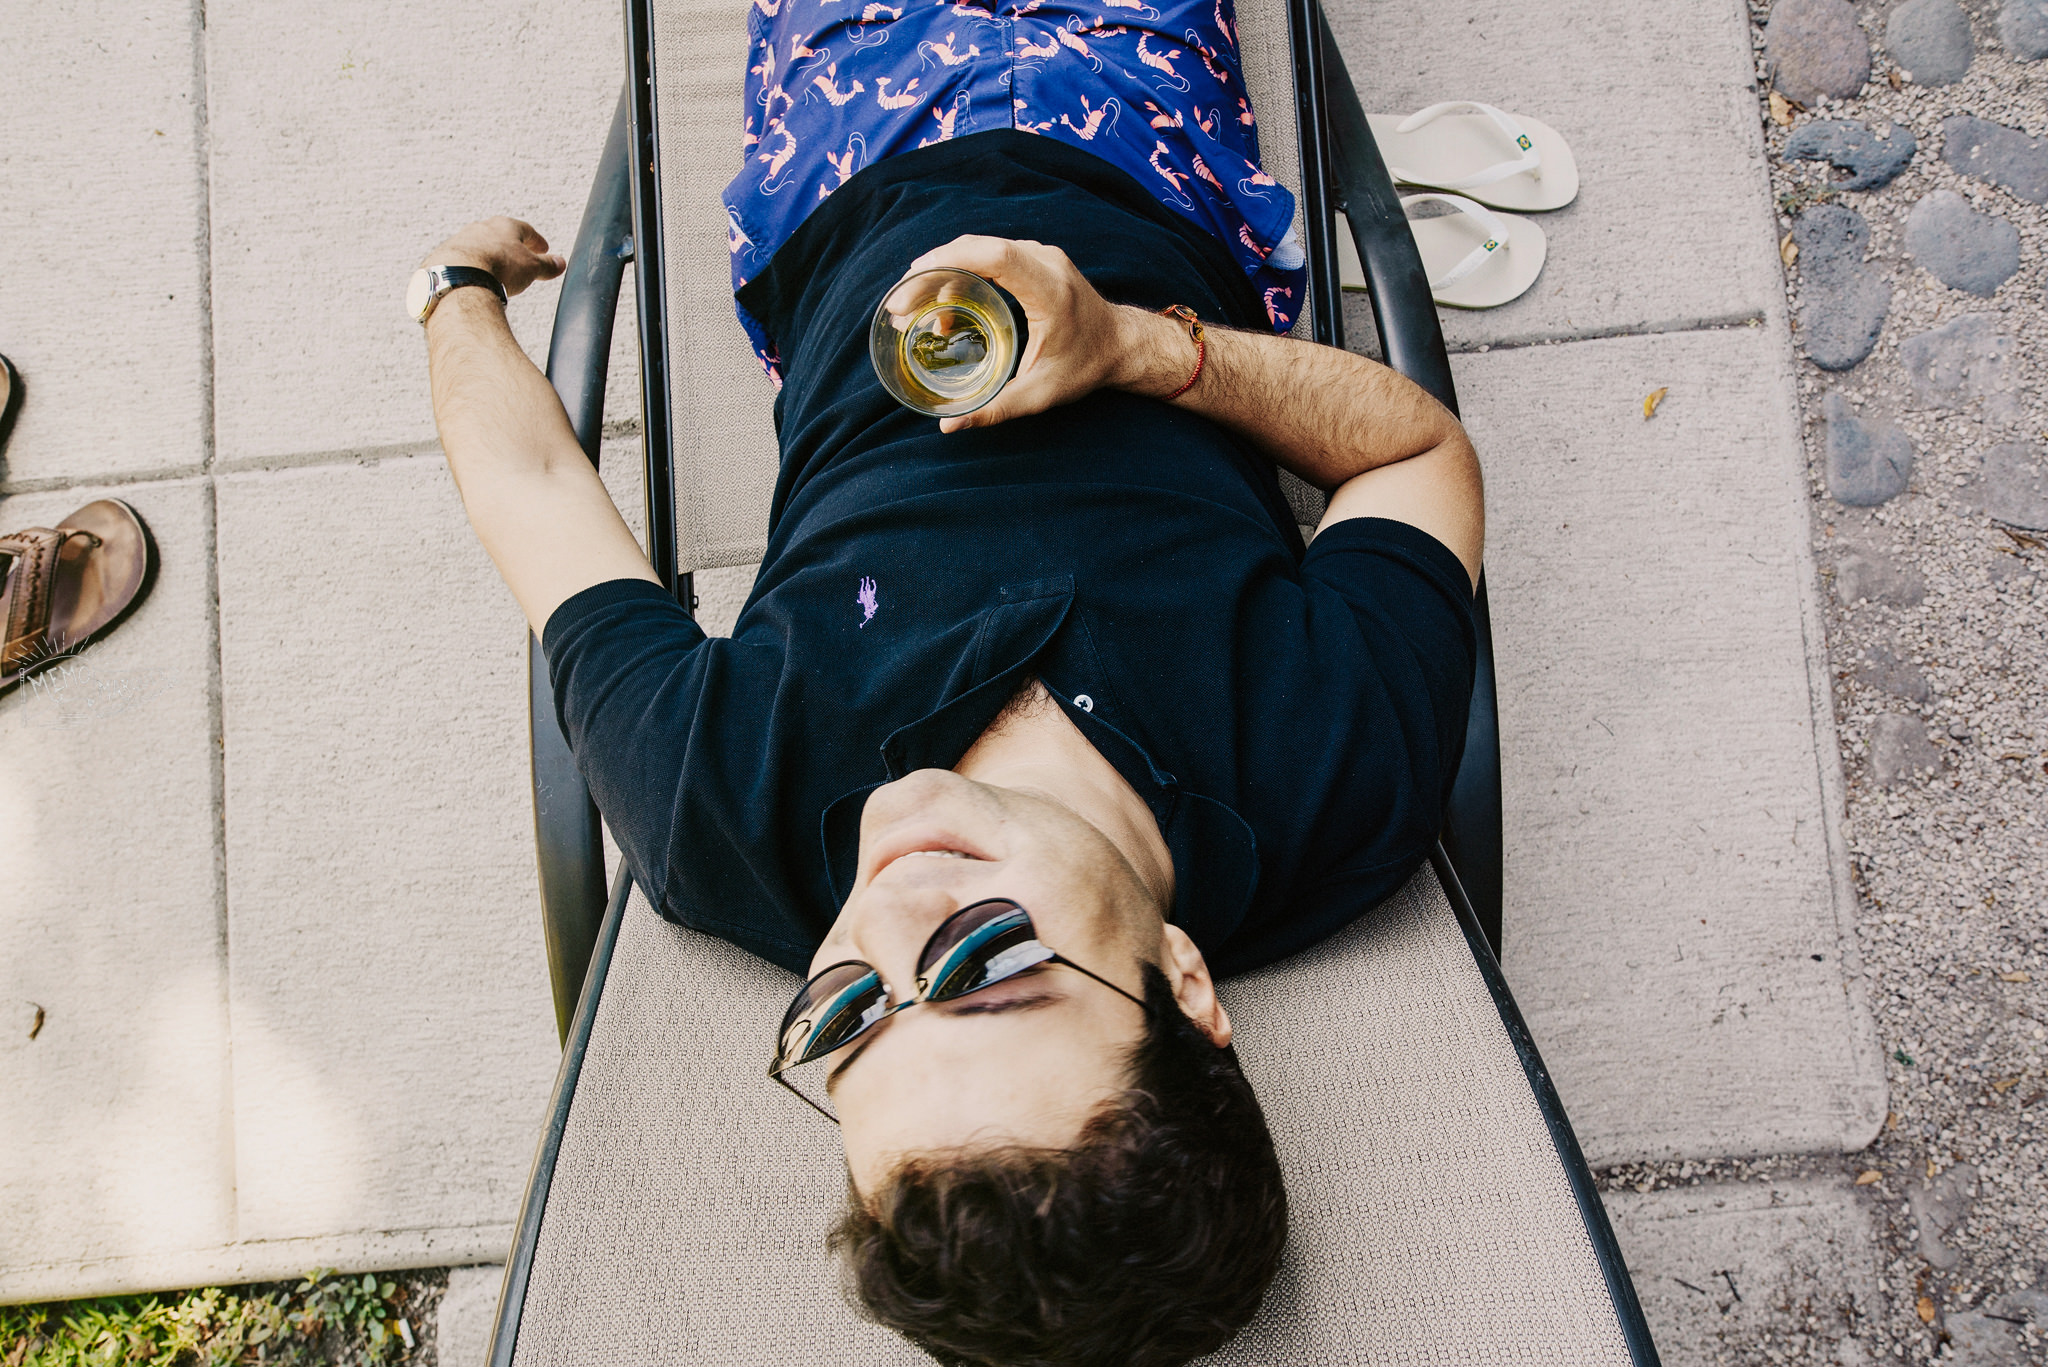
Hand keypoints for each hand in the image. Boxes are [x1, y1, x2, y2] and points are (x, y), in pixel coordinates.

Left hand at [422, 216, 565, 297]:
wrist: (460, 275)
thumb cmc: (498, 267)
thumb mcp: (532, 268)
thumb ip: (547, 265)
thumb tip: (560, 263)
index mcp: (505, 226)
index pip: (525, 230)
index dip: (536, 241)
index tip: (542, 248)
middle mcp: (481, 228)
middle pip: (500, 236)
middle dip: (510, 247)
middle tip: (519, 258)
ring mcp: (460, 240)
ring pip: (479, 246)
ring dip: (489, 257)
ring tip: (496, 271)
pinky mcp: (445, 256)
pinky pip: (462, 260)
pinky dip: (471, 267)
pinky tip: (474, 279)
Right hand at [894, 236, 1134, 433]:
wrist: (1121, 345)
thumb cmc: (1084, 368)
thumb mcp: (1040, 395)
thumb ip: (996, 410)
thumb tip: (950, 426)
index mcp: (1049, 291)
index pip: (995, 256)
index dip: (950, 260)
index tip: (913, 279)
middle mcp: (1047, 264)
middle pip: (978, 248)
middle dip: (932, 271)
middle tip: (900, 303)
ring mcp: (1042, 256)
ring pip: (980, 248)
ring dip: (944, 272)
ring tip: (915, 309)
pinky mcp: (1036, 258)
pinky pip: (991, 254)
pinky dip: (961, 272)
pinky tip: (944, 305)